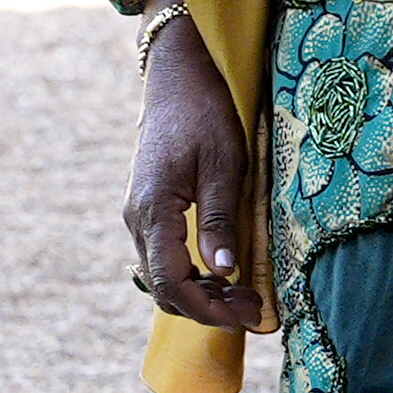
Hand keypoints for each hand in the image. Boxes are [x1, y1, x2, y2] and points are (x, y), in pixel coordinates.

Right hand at [124, 12, 262, 328]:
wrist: (178, 76)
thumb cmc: (205, 112)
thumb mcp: (224, 164)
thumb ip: (220, 219)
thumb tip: (225, 271)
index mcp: (153, 210)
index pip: (170, 281)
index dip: (206, 308)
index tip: (246, 315)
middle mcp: (138, 218)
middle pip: (163, 287)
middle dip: (207, 308)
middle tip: (254, 309)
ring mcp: (140, 215)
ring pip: (162, 275)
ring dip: (200, 294)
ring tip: (246, 295)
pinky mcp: (150, 209)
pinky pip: (165, 256)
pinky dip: (192, 274)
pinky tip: (226, 272)